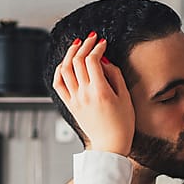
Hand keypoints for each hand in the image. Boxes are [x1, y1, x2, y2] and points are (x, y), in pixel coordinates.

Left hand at [51, 32, 133, 154]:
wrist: (110, 145)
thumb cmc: (121, 124)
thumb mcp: (125, 96)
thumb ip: (114, 75)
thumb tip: (104, 60)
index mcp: (99, 91)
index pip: (92, 60)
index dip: (97, 47)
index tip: (103, 43)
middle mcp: (84, 94)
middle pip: (77, 61)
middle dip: (84, 45)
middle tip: (91, 38)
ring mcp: (74, 99)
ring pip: (65, 69)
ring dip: (70, 53)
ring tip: (77, 45)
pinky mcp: (70, 105)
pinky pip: (58, 84)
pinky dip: (59, 70)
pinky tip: (65, 63)